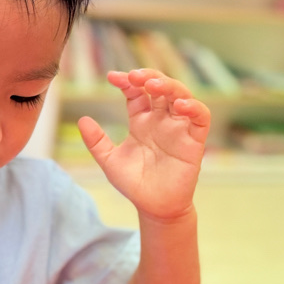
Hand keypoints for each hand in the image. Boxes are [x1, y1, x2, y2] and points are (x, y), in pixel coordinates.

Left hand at [78, 69, 210, 219]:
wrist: (153, 207)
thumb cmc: (134, 184)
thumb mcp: (110, 161)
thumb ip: (97, 141)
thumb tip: (82, 120)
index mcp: (142, 121)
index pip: (136, 92)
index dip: (126, 81)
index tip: (112, 77)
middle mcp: (161, 120)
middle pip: (160, 88)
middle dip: (148, 77)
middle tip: (134, 76)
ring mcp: (178, 128)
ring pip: (181, 96)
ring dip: (169, 86)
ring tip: (153, 85)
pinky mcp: (194, 141)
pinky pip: (200, 118)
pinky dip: (194, 107)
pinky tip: (179, 105)